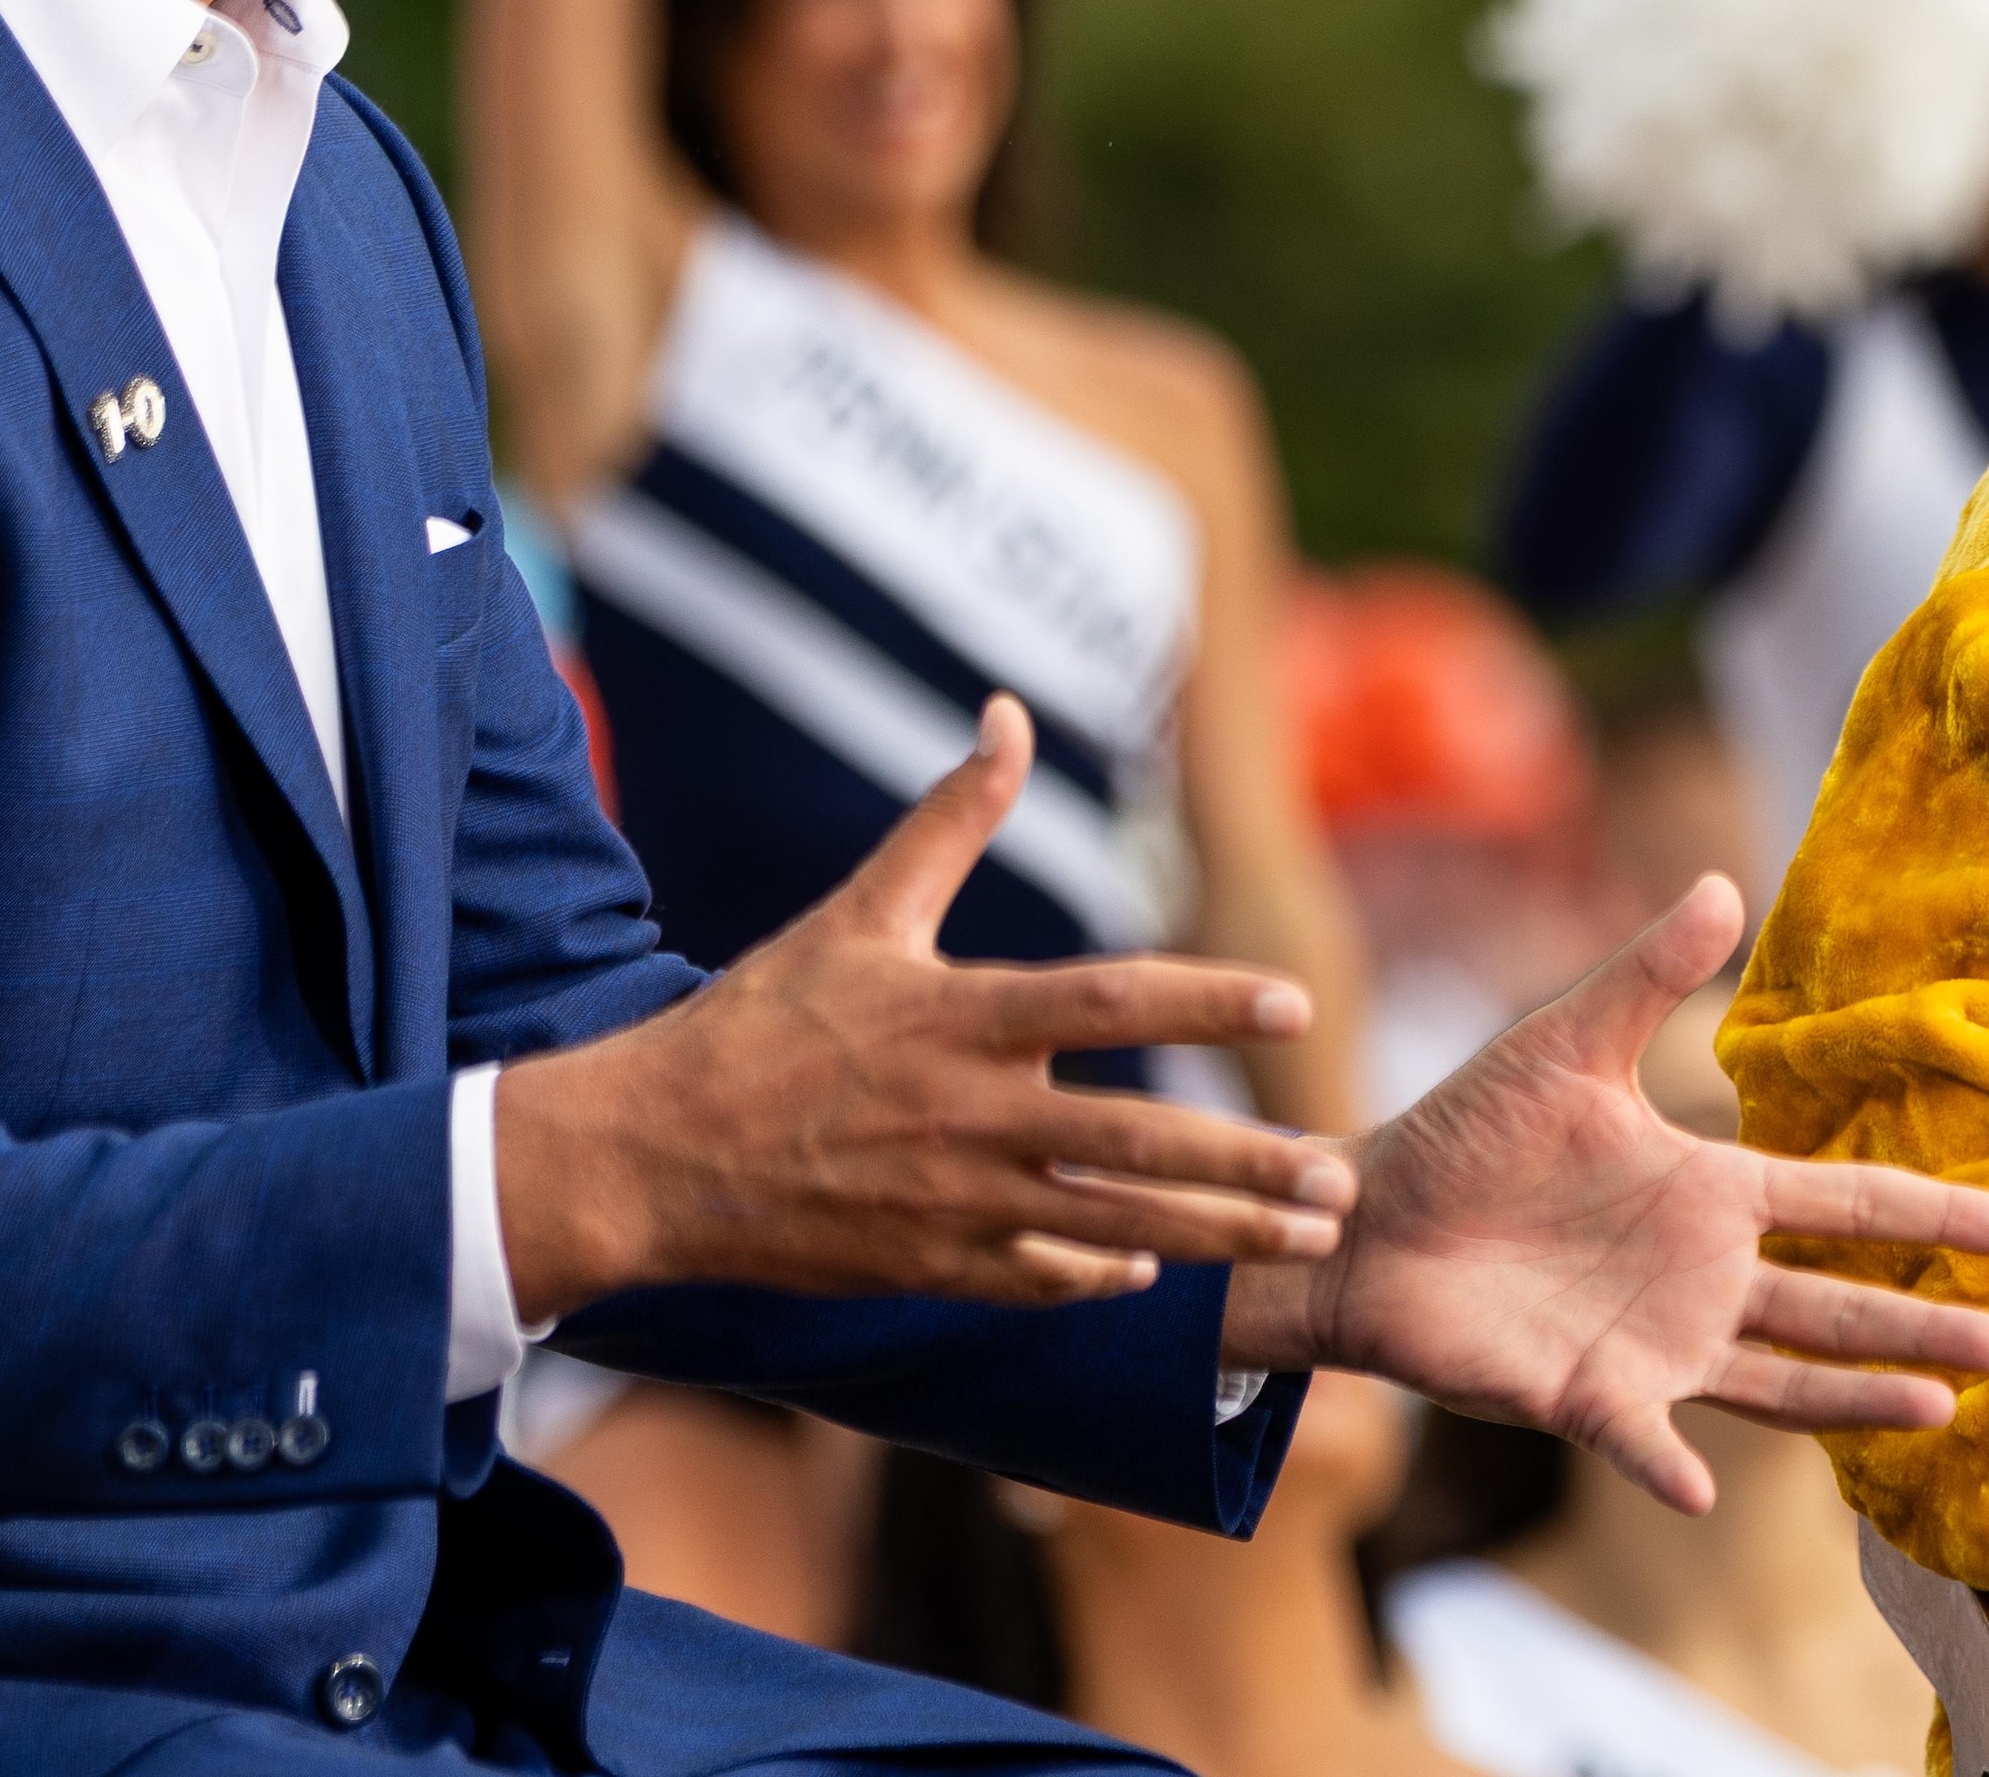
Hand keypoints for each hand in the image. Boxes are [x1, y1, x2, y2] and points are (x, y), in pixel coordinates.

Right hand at [499, 698, 1358, 1320]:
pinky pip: (1040, 1277)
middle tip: (1338, 1179)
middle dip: (1247, 1165)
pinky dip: (1102, 1276)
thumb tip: (1007, 711)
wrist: (650, 1155)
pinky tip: (1157, 1271)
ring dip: (1216, 1234)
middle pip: (1138, 1140)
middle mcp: (970, 1115)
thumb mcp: (861, 912)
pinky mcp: (927, 1268)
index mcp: (960, 1019)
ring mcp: (953, 1203)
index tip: (1293, 998)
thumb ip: (952, 819)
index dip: (1205, 998)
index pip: (1111, 1000)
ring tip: (1301, 1236)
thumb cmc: (760, 1024)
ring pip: (1113, 1225)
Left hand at [1221, 875, 1988, 1511]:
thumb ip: (1647, 974)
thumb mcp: (1563, 1043)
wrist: (1363, 1220)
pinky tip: (1703, 1489)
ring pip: (1781, 1380)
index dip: (1931, 1213)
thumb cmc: (1463, 1135)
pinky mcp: (1584, 1395)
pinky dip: (1667, 1465)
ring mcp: (1651, 1344)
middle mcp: (1700, 1279)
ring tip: (1940, 1407)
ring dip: (1857, 1395)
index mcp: (1708, 1193)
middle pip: (1838, 1303)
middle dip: (1924, 1320)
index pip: (1845, 1204)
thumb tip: (1722, 881)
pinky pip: (1639, 1439)